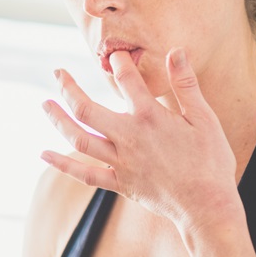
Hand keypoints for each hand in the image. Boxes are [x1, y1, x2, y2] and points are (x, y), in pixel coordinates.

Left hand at [41, 48, 240, 233]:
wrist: (206, 206)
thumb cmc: (210, 161)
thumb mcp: (204, 118)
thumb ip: (186, 84)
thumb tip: (176, 50)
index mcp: (150, 117)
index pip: (126, 80)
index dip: (118, 63)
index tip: (114, 55)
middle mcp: (129, 138)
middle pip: (86, 109)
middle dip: (68, 88)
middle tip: (57, 73)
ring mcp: (120, 162)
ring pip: (79, 139)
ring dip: (58, 120)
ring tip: (45, 105)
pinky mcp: (119, 183)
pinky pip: (84, 173)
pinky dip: (62, 164)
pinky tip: (44, 154)